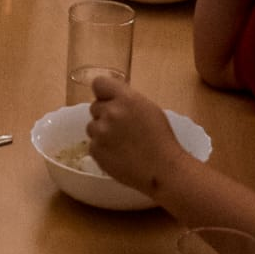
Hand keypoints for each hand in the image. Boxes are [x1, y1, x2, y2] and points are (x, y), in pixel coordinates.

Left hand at [84, 71, 186, 194]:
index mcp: (126, 99)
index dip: (104, 93)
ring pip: (92, 126)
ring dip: (102, 132)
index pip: (99, 83)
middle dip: (105, 115)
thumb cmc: (161, 139)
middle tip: (122, 128)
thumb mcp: (148, 109)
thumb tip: (112, 98)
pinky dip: (102, 149)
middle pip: (95, 107)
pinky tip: (118, 155)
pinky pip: (93, 144)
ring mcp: (100, 132)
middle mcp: (110, 112)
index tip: (109, 101)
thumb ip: (127, 100)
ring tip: (121, 143)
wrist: (162, 169)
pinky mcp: (95, 150)